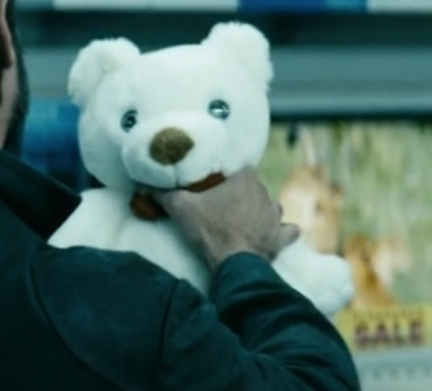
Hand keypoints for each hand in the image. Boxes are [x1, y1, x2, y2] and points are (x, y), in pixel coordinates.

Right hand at [152, 167, 298, 270]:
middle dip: (242, 195)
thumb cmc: (210, 229)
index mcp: (244, 180)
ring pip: (271, 208)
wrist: (234, 262)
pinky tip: (273, 235)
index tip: (216, 186)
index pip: (239, 169)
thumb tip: (145, 185)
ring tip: (244, 221)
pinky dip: (281, 233)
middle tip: (223, 206)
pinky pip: (286, 231)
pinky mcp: (280, 238)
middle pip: (253, 188)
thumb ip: (163, 194)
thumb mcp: (181, 207)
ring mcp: (275, 216)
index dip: (227, 177)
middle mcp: (264, 194)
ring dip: (261, 212)